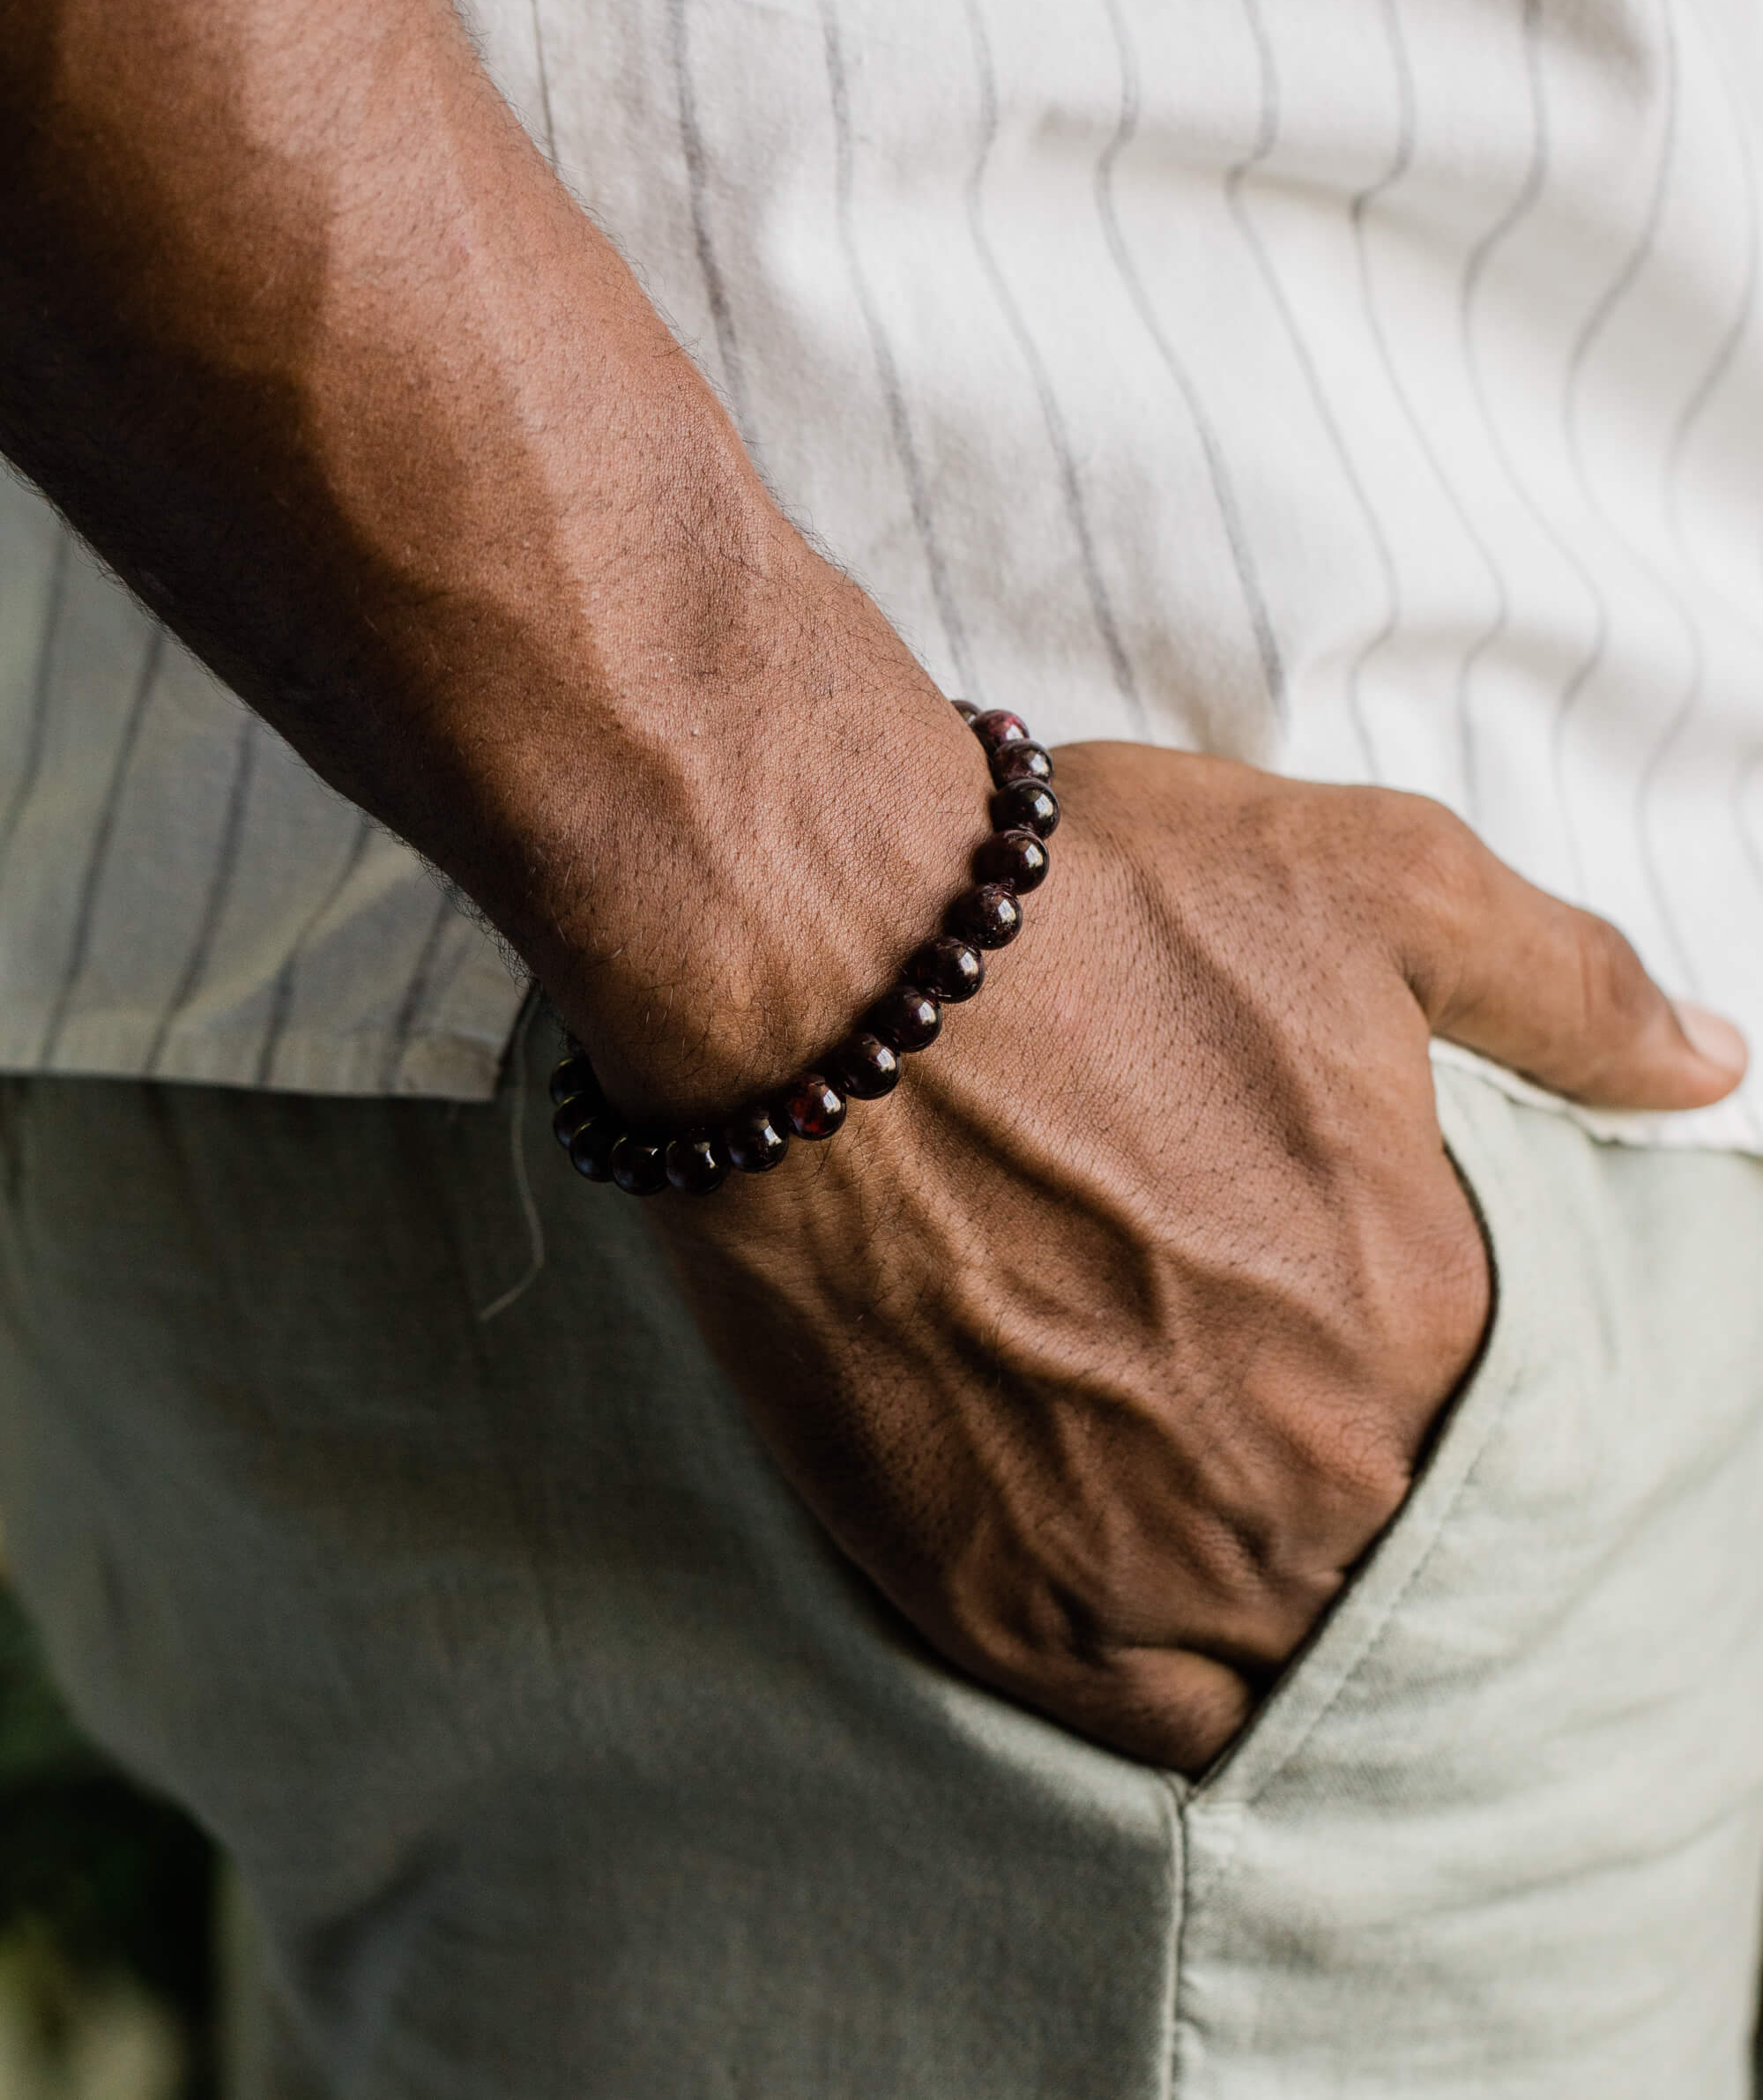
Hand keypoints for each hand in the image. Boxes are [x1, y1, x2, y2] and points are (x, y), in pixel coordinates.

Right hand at [654, 743, 1745, 1771]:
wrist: (826, 970)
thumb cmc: (1097, 916)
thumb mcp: (1378, 884)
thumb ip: (1569, 991)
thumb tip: (1711, 1064)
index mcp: (1427, 1322)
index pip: (1501, 1434)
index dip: (1432, 1390)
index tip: (1367, 1348)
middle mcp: (1310, 1469)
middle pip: (1387, 1554)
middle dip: (1347, 1492)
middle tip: (1266, 1422)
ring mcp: (1145, 1554)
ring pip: (1273, 1659)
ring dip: (1266, 1606)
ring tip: (1211, 1524)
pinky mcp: (988, 1596)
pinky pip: (1126, 1721)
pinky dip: (1156, 1686)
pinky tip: (1139, 1607)